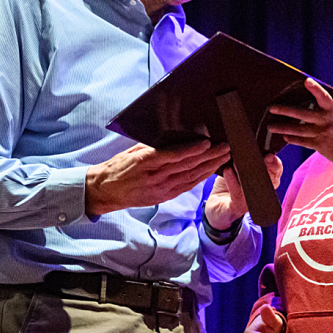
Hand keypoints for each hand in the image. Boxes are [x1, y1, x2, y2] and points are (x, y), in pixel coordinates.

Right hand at [85, 140, 229, 215]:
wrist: (106, 190)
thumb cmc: (118, 166)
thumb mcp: (131, 151)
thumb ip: (153, 145)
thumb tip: (173, 135)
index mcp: (144, 162)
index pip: (173, 155)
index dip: (191, 149)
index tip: (207, 142)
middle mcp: (154, 177)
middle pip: (187, 166)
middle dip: (209, 156)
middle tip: (226, 147)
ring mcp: (160, 189)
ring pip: (190, 177)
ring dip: (209, 167)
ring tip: (224, 157)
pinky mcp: (163, 197)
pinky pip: (186, 186)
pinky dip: (200, 177)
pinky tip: (211, 170)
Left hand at [203, 153, 283, 228]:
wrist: (215, 207)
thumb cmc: (228, 184)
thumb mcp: (237, 168)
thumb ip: (244, 157)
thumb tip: (246, 140)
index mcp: (264, 181)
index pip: (275, 171)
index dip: (275, 163)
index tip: (270, 154)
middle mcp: (260, 192)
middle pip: (271, 180)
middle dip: (269, 167)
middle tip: (265, 157)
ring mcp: (250, 201)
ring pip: (253, 186)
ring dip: (246, 172)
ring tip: (238, 161)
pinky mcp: (237, 207)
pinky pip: (236, 193)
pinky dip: (232, 181)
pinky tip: (227, 170)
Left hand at [265, 78, 332, 164]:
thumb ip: (328, 110)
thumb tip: (313, 103)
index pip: (323, 96)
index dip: (315, 89)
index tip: (306, 81)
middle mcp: (327, 120)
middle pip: (302, 114)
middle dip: (286, 110)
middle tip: (272, 108)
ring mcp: (322, 132)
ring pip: (299, 129)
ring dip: (283, 128)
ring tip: (271, 127)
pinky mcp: (320, 144)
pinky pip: (303, 141)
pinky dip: (293, 139)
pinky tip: (284, 137)